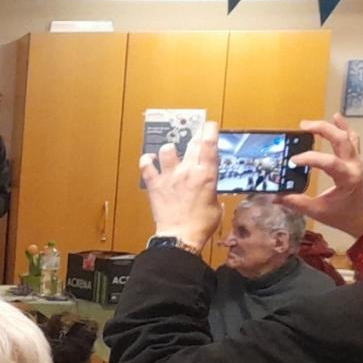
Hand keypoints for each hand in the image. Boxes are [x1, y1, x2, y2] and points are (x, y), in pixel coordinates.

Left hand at [139, 120, 224, 251]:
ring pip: (167, 150)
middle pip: (191, 145)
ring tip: (170, 151)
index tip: (209, 125)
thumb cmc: (200, 225)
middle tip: (196, 135)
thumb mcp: (216, 206)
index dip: (209, 132)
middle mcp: (187, 172)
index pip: (209, 146)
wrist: (180, 237)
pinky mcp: (155, 185)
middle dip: (195, 137)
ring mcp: (169, 177)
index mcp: (206, 176)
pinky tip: (149, 159)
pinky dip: (146, 160)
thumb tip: (209, 191)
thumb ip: (212, 193)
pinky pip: (146, 166)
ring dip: (169, 149)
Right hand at [278, 115, 362, 238]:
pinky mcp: (355, 158)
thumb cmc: (340, 215)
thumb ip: (296, 203)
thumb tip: (275, 197)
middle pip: (341, 140)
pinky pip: (352, 138)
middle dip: (322, 130)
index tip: (293, 160)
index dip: (310, 158)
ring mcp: (357, 160)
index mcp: (347, 179)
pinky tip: (335, 117)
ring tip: (311, 124)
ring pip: (347, 136)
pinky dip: (344, 127)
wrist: (360, 216)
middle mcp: (354, 166)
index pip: (330, 163)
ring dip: (330, 127)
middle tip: (303, 127)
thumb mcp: (317, 211)